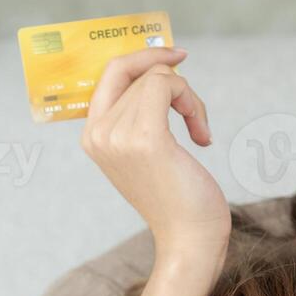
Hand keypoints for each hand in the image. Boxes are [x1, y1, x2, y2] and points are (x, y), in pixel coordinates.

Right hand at [81, 47, 228, 295]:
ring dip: (190, 100)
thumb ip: (140, 113)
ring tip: (200, 133)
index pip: (109, 72)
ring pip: (158, 78)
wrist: (189, 240)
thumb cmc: (177, 198)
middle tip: (196, 112)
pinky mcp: (146, 137)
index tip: (175, 56)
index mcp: (93, 136)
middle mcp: (98, 133)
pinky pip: (168, 85)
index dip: (142, 57)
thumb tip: (159, 65)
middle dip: (174, 82)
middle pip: (137, 72)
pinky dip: (193, 103)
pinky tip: (202, 136)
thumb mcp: (149, 149)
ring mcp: (118, 135)